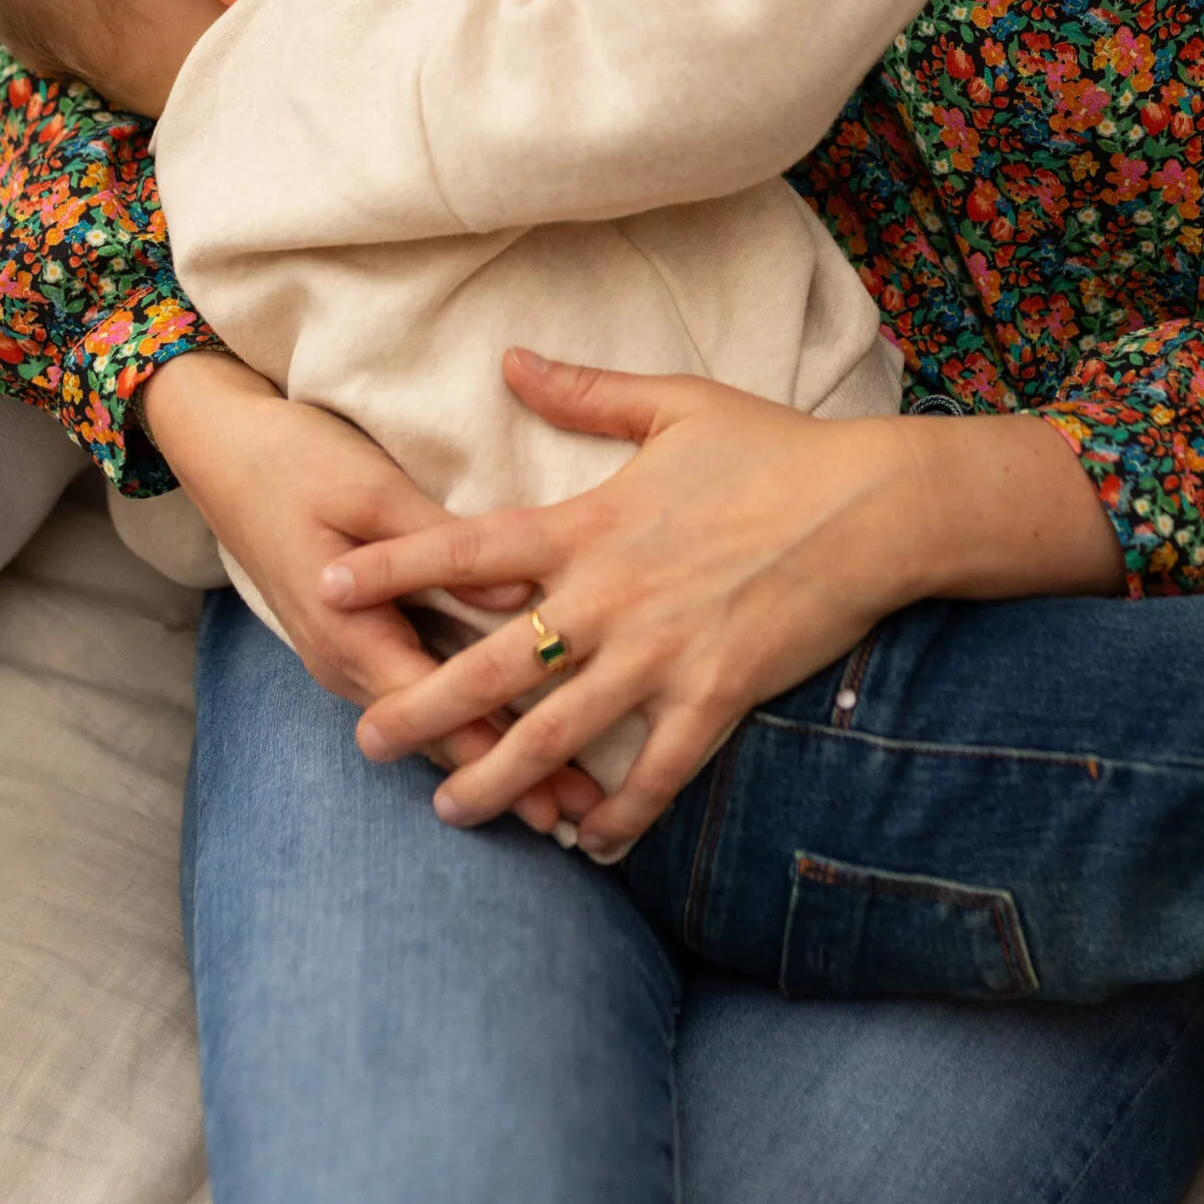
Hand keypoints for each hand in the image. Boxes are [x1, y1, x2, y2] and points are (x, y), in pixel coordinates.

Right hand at [140, 351, 598, 836]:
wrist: (221, 450)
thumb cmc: (295, 462)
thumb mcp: (373, 493)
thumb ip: (447, 548)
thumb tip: (526, 595)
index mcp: (349, 632)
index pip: (437, 712)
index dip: (502, 756)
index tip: (559, 797)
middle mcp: (344, 661)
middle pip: (437, 734)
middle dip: (510, 773)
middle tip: (582, 814)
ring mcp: (345, 654)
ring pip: (427, 721)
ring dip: (491, 752)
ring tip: (558, 794)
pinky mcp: (353, 637)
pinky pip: (414, 690)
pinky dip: (462, 719)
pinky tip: (504, 732)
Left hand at [319, 349, 1121, 855]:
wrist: (873, 506)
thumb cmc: (775, 448)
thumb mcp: (675, 404)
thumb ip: (584, 391)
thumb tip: (512, 358)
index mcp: (591, 524)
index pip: (469, 548)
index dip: (395, 567)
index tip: (331, 583)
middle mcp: (611, 596)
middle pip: (491, 663)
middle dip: (421, 705)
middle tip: (364, 740)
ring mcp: (662, 653)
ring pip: (558, 733)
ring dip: (499, 779)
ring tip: (449, 812)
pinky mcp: (717, 695)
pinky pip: (658, 772)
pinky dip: (622, 814)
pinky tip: (590, 845)